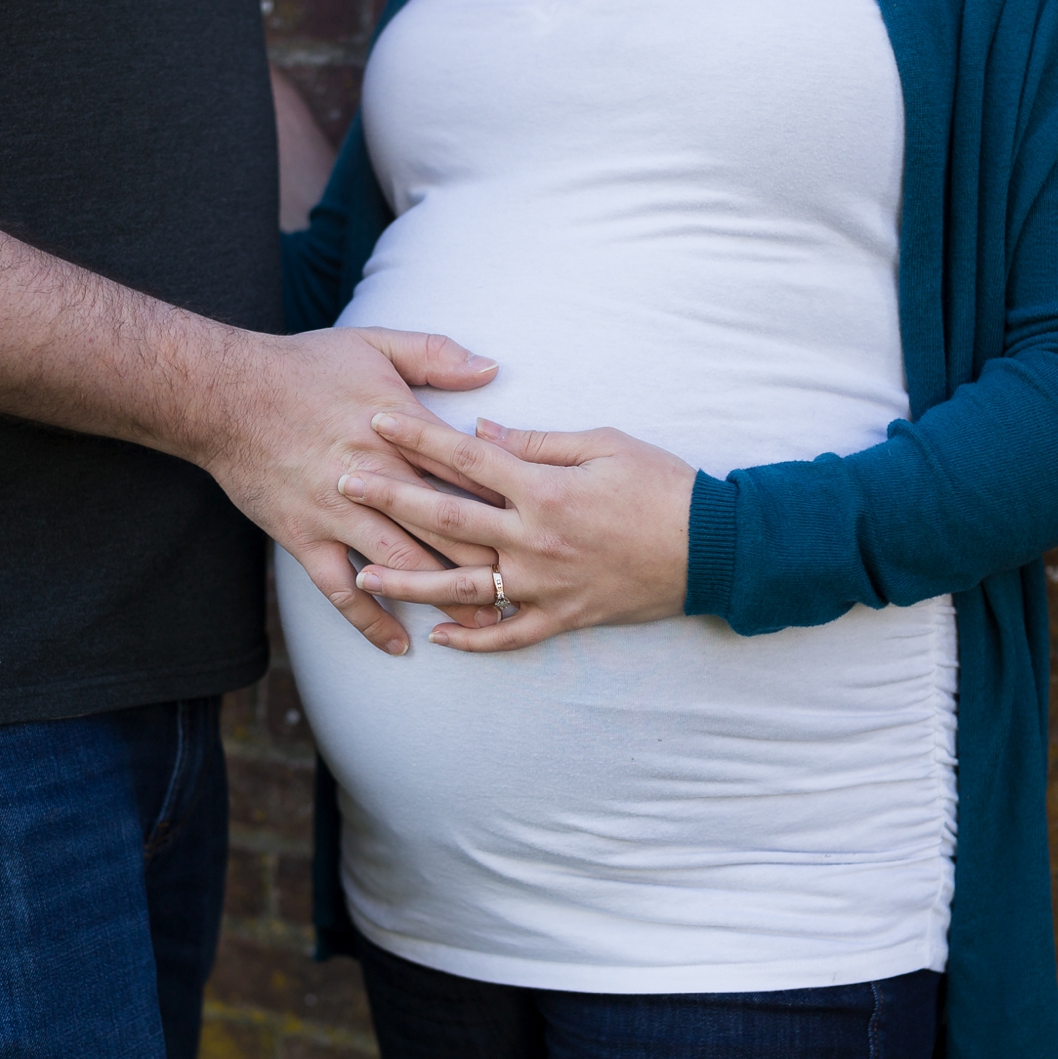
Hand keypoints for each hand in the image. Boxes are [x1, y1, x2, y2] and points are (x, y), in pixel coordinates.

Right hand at [197, 328, 501, 654]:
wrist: (224, 394)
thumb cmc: (302, 366)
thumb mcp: (375, 344)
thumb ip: (436, 356)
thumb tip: (491, 368)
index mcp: (401, 435)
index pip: (469, 474)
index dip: (510, 501)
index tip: (547, 522)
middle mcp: (376, 481)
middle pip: (447, 529)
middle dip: (492, 560)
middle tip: (533, 586)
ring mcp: (338, 515)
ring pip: (403, 566)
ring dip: (445, 596)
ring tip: (484, 622)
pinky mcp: (304, 539)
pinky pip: (342, 591)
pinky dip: (372, 620)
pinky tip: (398, 643)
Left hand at [336, 415, 696, 651]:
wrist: (715, 548)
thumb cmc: (663, 485)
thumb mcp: (604, 445)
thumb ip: (538, 443)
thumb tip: (482, 432)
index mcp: (543, 488)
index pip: (465, 457)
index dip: (416, 437)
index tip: (375, 419)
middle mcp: (534, 539)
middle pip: (446, 517)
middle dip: (389, 499)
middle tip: (342, 484)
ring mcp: (546, 584)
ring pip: (463, 586)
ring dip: (410, 581)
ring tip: (363, 574)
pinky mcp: (565, 617)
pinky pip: (509, 635)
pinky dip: (473, 639)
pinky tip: (437, 637)